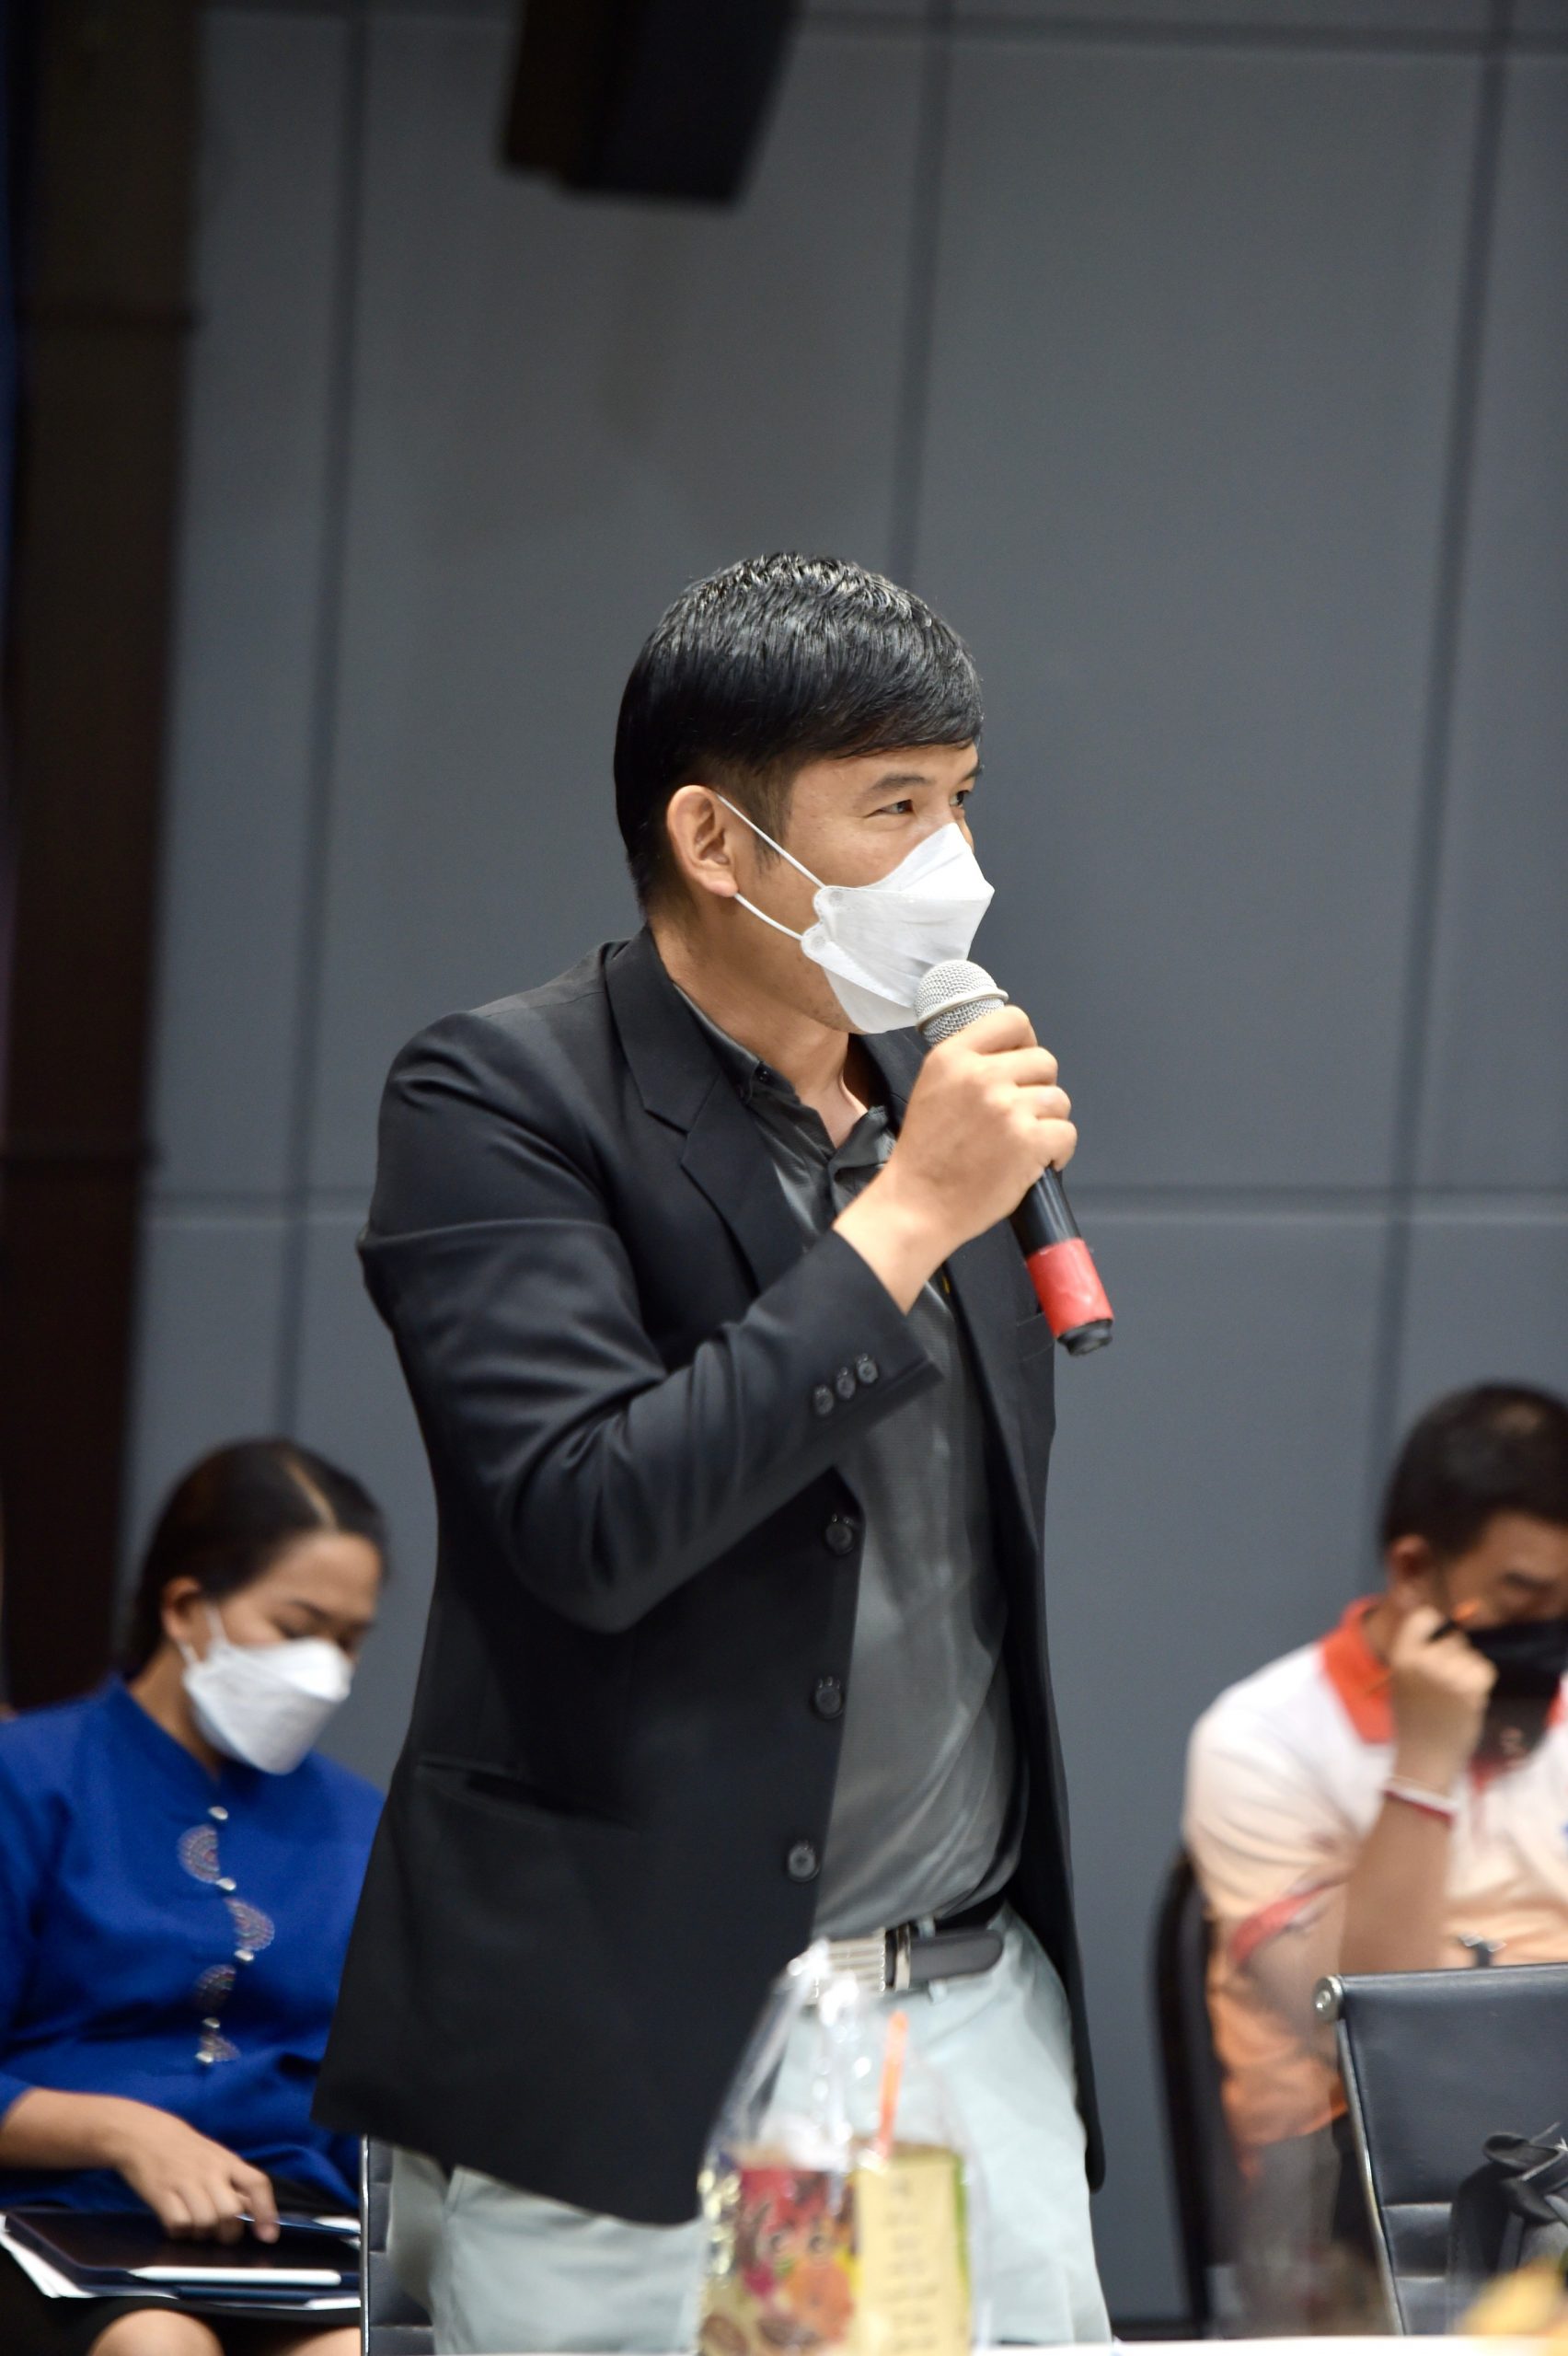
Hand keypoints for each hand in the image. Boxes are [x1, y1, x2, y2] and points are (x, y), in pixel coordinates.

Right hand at [104, 2103, 279, 2242]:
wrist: (145, 2134)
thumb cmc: (185, 2149)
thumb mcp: (215, 2157)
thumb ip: (233, 2182)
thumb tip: (252, 2211)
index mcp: (227, 2161)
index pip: (257, 2183)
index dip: (266, 2211)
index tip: (269, 2235)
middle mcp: (209, 2171)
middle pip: (230, 2212)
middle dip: (229, 2232)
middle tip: (221, 2233)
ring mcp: (185, 2182)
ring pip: (206, 2222)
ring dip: (203, 2234)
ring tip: (197, 2227)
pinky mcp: (161, 2194)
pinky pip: (178, 2225)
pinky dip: (180, 2232)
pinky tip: (178, 2223)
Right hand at [834, 1007, 1073, 1305]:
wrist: (918, 1204)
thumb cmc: (926, 1155)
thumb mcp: (932, 1088)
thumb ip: (968, 1064)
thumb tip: (1014, 1052)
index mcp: (953, 1057)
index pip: (1013, 1020)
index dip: (1025, 1044)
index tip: (1021, 1066)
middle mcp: (980, 1075)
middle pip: (1044, 1061)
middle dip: (1038, 1089)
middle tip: (1019, 1116)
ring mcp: (1007, 1108)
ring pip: (1059, 1099)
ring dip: (1048, 1122)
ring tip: (1022, 1143)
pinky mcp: (1028, 1140)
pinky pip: (1066, 1132)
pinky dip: (1057, 1151)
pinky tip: (1035, 1162)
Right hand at [1388, 1605, 1495, 1789]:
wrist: (1423, 1757)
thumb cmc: (1412, 1719)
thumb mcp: (1404, 1679)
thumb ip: (1418, 1652)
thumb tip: (1444, 1623)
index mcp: (1402, 1656)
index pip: (1424, 1617)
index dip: (1436, 1625)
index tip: (1437, 1643)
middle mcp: (1423, 1661)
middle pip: (1454, 1637)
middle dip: (1455, 1654)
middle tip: (1446, 1681)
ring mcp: (1448, 1675)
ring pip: (1472, 1655)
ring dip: (1469, 1670)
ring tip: (1456, 1694)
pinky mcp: (1470, 1689)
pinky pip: (1485, 1669)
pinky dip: (1482, 1681)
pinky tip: (1469, 1697)